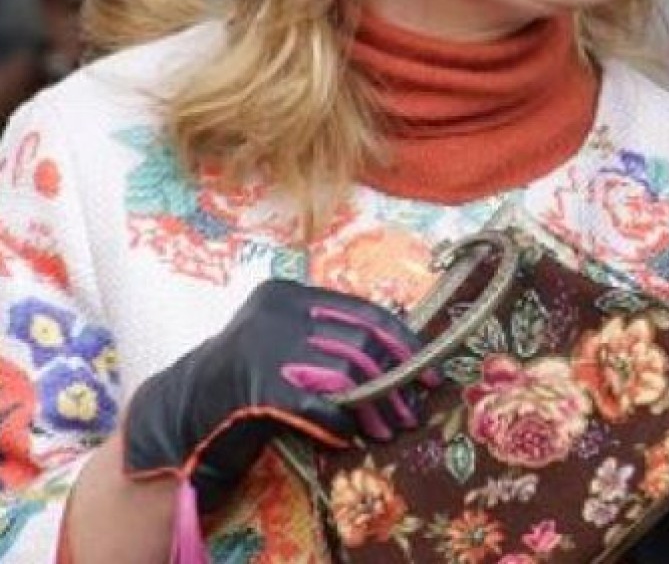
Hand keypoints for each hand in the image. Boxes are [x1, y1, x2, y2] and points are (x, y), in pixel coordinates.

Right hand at [123, 278, 432, 508]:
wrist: (180, 416)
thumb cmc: (244, 380)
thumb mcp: (285, 340)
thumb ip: (329, 335)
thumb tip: (401, 352)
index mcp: (288, 293)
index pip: (364, 310)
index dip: (401, 342)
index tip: (426, 371)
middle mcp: (277, 312)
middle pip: (360, 343)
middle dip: (394, 381)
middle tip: (411, 411)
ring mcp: (264, 346)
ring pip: (345, 375)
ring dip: (374, 409)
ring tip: (387, 429)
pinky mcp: (256, 386)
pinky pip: (318, 405)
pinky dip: (340, 424)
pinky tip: (347, 437)